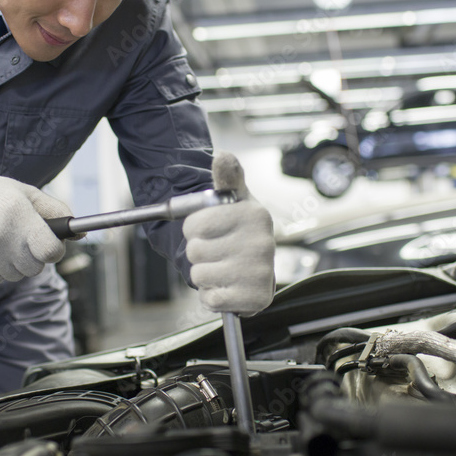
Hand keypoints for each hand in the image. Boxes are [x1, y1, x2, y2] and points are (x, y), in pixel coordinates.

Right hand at [0, 172, 70, 284]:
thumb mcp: (25, 193)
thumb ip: (56, 210)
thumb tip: (80, 233)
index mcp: (17, 214)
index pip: (51, 251)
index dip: (54, 249)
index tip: (50, 244)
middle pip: (35, 267)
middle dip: (33, 256)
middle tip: (22, 239)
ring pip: (16, 276)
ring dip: (14, 263)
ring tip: (1, 241)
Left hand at [183, 152, 275, 314]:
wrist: (255, 265)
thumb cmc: (239, 229)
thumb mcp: (233, 197)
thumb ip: (226, 175)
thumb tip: (223, 157)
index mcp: (254, 215)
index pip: (194, 224)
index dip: (194, 229)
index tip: (209, 229)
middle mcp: (261, 243)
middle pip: (194, 250)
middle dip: (199, 253)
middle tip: (217, 251)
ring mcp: (260, 272)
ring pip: (199, 275)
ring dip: (204, 274)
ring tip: (222, 268)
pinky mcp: (256, 298)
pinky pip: (211, 299)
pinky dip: (212, 295)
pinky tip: (226, 285)